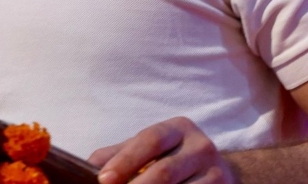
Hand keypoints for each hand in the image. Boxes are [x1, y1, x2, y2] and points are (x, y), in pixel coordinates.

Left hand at [89, 117, 234, 183]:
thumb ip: (119, 154)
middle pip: (164, 171)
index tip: (103, 180)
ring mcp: (217, 172)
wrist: (219, 173)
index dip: (125, 160)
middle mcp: (201, 146)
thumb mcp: (150, 150)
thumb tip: (87, 167)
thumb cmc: (173, 159)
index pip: (150, 140)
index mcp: (179, 128)